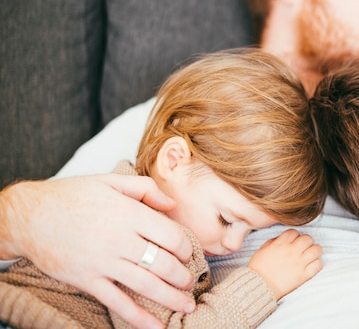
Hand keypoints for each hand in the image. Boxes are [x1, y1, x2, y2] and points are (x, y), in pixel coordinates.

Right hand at [0, 174, 195, 328]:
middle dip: (183, 277)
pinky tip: (155, 326)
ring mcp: (103, 262)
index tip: (188, 254)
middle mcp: (120, 240)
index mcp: (129, 214)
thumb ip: (146, 189)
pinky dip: (138, 317)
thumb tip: (172, 204)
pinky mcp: (87, 280)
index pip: (170, 236)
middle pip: (163, 264)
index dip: (185, 248)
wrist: (29, 216)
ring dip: (171, 298)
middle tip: (191, 282)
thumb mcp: (110, 181)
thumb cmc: (71, 196)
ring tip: (187, 304)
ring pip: (146, 285)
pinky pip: (117, 302)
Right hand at [247, 229, 322, 299]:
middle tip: (303, 248)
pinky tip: (311, 265)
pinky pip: (318, 264)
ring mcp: (299, 263)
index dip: (294, 236)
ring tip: (309, 256)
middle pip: (308, 238)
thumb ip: (273, 241)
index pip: (294, 232)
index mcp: (281, 244)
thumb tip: (281, 239)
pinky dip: (317, 263)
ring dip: (314, 251)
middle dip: (306, 242)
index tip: (293, 241)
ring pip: (316, 249)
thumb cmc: (258, 269)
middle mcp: (292, 251)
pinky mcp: (304, 275)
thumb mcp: (262, 250)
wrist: (259, 287)